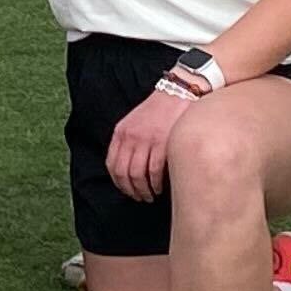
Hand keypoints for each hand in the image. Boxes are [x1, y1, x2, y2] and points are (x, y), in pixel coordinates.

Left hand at [105, 78, 194, 198]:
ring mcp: (146, 140)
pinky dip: (155, 184)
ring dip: (143, 191)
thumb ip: (128, 141)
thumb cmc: (159, 110)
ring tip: (150, 196)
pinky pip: (154, 172)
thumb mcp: (135, 121)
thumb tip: (127, 167)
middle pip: (123, 173)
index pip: (112, 164)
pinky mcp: (162, 144)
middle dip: (130, 190)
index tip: (126, 190)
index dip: (118, 182)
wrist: (179, 93)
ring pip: (137, 175)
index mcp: (121, 132)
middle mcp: (130, 137)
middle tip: (139, 197)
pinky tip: (159, 188)